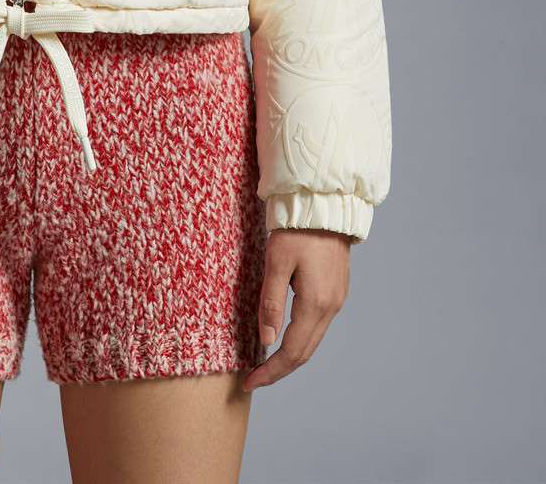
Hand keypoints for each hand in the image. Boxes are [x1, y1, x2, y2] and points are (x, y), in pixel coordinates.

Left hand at [241, 228, 350, 390]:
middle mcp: (331, 307)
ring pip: (312, 340)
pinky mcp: (335, 290)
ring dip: (290, 355)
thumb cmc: (297, 228)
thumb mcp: (277, 261)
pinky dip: (300, 338)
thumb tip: (266, 340)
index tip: (250, 381)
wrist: (325, 204)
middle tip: (254, 378)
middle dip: (279, 369)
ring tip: (265, 362)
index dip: (271, 371)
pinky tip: (284, 336)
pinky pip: (317, 324)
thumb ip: (271, 302)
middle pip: (305, 352)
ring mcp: (336, 299)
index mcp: (316, 303)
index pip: (292, 352)